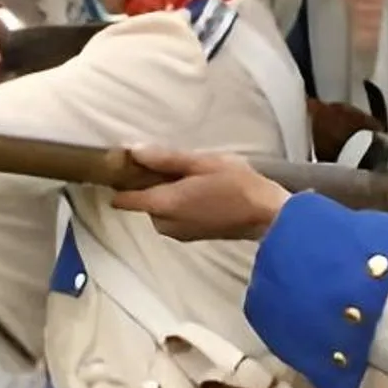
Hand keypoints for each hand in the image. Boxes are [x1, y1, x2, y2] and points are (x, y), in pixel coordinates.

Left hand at [111, 146, 288, 241]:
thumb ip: (165, 158)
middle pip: (144, 201)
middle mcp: (165, 224)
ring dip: (167, 194)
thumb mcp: (201, 162)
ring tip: (192, 177)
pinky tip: (200, 191)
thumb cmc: (237, 184)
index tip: (125, 165)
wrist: (268, 216)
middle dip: (151, 184)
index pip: (124, 199)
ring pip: (159, 209)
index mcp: (164, 204)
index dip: (120, 181)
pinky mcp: (191, 236)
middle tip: (174, 165)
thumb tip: (132, 151)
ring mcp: (179, 233)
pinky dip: (179, 204)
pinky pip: (173, 217)